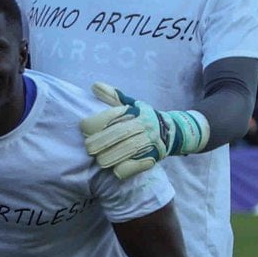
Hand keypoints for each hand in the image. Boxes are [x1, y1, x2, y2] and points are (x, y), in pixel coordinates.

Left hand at [79, 82, 208, 178]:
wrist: (173, 131)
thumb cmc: (144, 117)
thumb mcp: (132, 104)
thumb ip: (113, 97)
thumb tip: (94, 86)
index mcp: (137, 112)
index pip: (114, 115)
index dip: (97, 122)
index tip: (83, 127)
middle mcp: (145, 125)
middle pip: (120, 133)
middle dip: (101, 141)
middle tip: (88, 148)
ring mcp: (151, 141)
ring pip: (129, 149)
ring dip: (112, 157)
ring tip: (99, 161)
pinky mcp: (154, 156)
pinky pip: (139, 164)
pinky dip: (127, 168)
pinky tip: (116, 170)